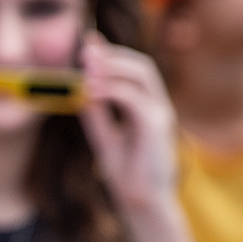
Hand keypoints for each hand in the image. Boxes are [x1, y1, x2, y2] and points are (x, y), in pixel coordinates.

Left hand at [79, 35, 179, 220]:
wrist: (141, 201)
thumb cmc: (126, 170)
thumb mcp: (104, 136)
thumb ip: (96, 112)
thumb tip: (81, 88)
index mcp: (146, 105)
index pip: (134, 70)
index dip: (113, 53)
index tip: (89, 40)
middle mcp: (157, 105)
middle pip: (142, 66)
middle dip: (113, 55)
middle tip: (85, 51)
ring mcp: (161, 113)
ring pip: (143, 75)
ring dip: (112, 68)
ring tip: (87, 67)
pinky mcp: (157, 126)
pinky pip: (135, 99)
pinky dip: (113, 91)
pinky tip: (92, 92)